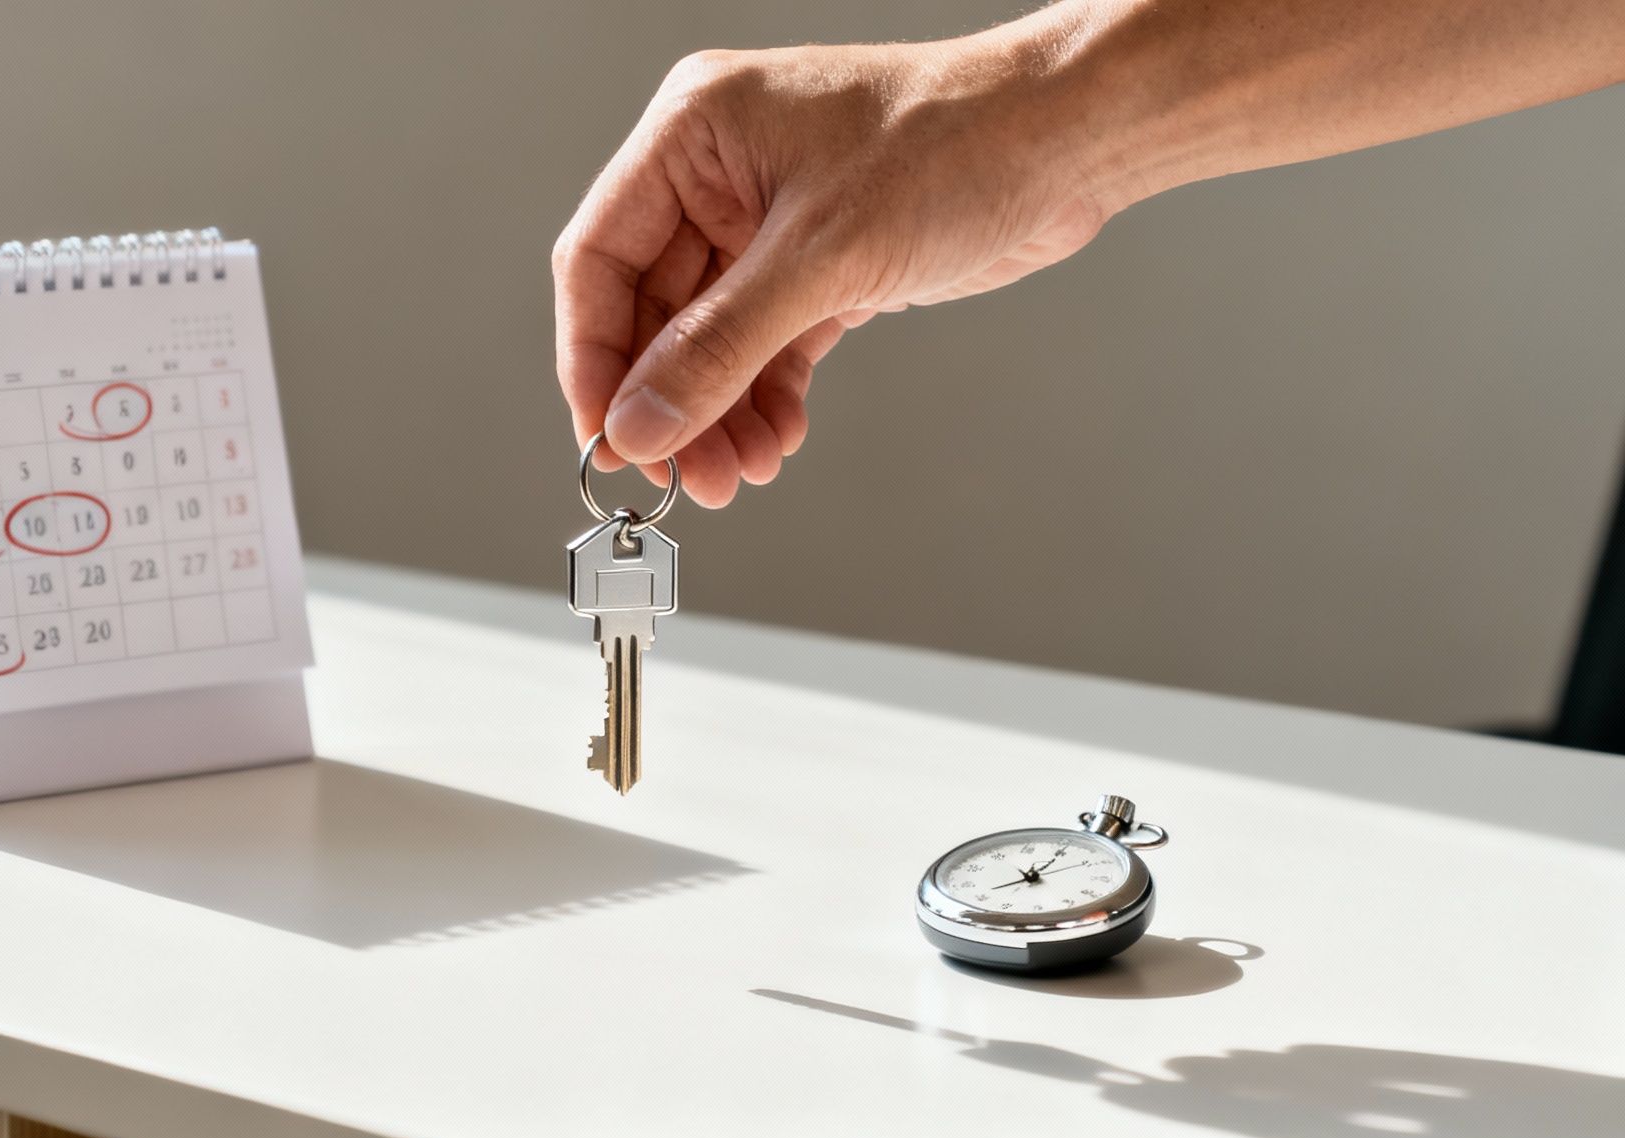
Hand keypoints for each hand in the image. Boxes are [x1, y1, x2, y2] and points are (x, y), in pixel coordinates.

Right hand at [552, 36, 1108, 506]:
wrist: (1071, 140)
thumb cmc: (960, 141)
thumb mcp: (822, 256)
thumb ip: (720, 348)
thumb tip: (642, 422)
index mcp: (693, 133)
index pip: (599, 258)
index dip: (594, 358)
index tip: (608, 437)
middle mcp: (719, 174)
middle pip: (653, 311)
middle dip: (670, 402)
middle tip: (682, 475)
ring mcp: (768, 220)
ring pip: (710, 339)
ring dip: (719, 412)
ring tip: (737, 472)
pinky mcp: (820, 262)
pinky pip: (766, 344)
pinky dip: (766, 396)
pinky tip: (775, 438)